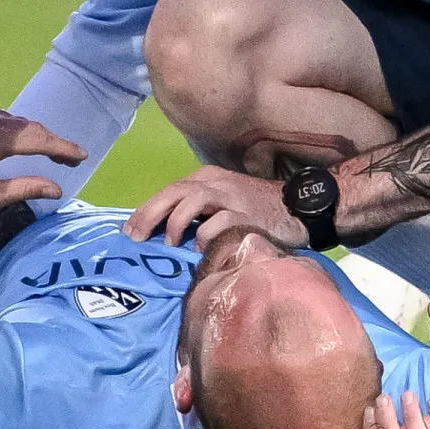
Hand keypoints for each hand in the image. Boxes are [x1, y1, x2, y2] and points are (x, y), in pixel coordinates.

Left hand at [0, 111, 85, 216]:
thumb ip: (26, 189)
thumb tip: (57, 189)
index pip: (39, 139)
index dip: (63, 148)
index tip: (81, 156)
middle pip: (29, 126)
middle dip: (52, 141)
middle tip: (70, 158)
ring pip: (13, 121)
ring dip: (33, 134)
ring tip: (48, 150)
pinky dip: (14, 130)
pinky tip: (17, 141)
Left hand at [123, 165, 308, 248]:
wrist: (299, 207)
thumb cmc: (257, 210)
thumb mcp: (223, 202)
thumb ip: (197, 212)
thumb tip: (163, 234)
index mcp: (207, 179)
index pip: (169, 191)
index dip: (146, 210)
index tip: (129, 232)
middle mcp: (217, 183)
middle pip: (175, 192)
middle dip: (151, 214)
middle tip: (136, 237)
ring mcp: (233, 197)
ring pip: (194, 199)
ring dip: (177, 222)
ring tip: (170, 244)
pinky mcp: (249, 215)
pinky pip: (221, 221)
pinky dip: (206, 235)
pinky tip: (200, 249)